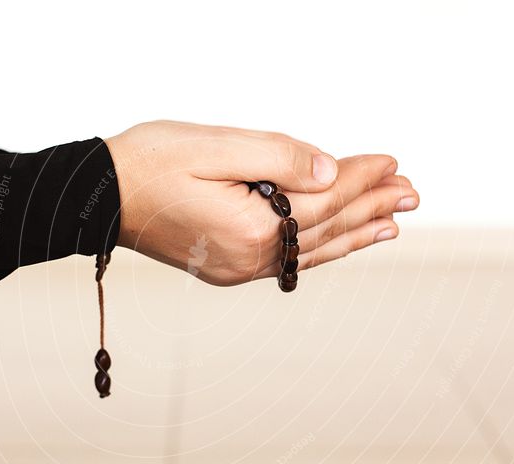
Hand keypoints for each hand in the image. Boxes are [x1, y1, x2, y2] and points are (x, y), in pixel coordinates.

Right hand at [106, 121, 418, 284]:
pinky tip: (337, 241)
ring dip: (354, 233)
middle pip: (326, 228)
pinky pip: (288, 259)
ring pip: (312, 249)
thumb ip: (280, 158)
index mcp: (252, 227)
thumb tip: (332, 169)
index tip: (393, 162)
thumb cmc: (150, 163)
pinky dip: (320, 248)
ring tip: (391, 222)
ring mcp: (239, 267)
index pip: (325, 198)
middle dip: (370, 207)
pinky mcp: (227, 267)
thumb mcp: (216, 146)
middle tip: (412, 194)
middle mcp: (250, 257)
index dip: (362, 177)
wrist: (101, 196)